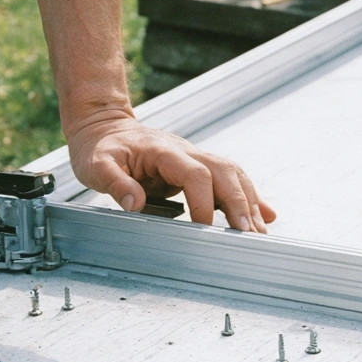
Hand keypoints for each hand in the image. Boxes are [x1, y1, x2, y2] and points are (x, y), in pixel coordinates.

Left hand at [67, 117, 276, 232]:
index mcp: (163, 151)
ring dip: (249, 201)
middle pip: (224, 172)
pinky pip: (229, 178)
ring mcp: (194, 157)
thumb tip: (134, 203)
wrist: (104, 127)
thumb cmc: (99, 148)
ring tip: (259, 232)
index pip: (195, 174)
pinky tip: (264, 215)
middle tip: (248, 235)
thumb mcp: (97, 165)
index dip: (204, 202)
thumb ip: (114, 182)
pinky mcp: (196, 167)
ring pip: (232, 174)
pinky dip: (249, 196)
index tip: (204, 230)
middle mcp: (185, 151)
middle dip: (239, 203)